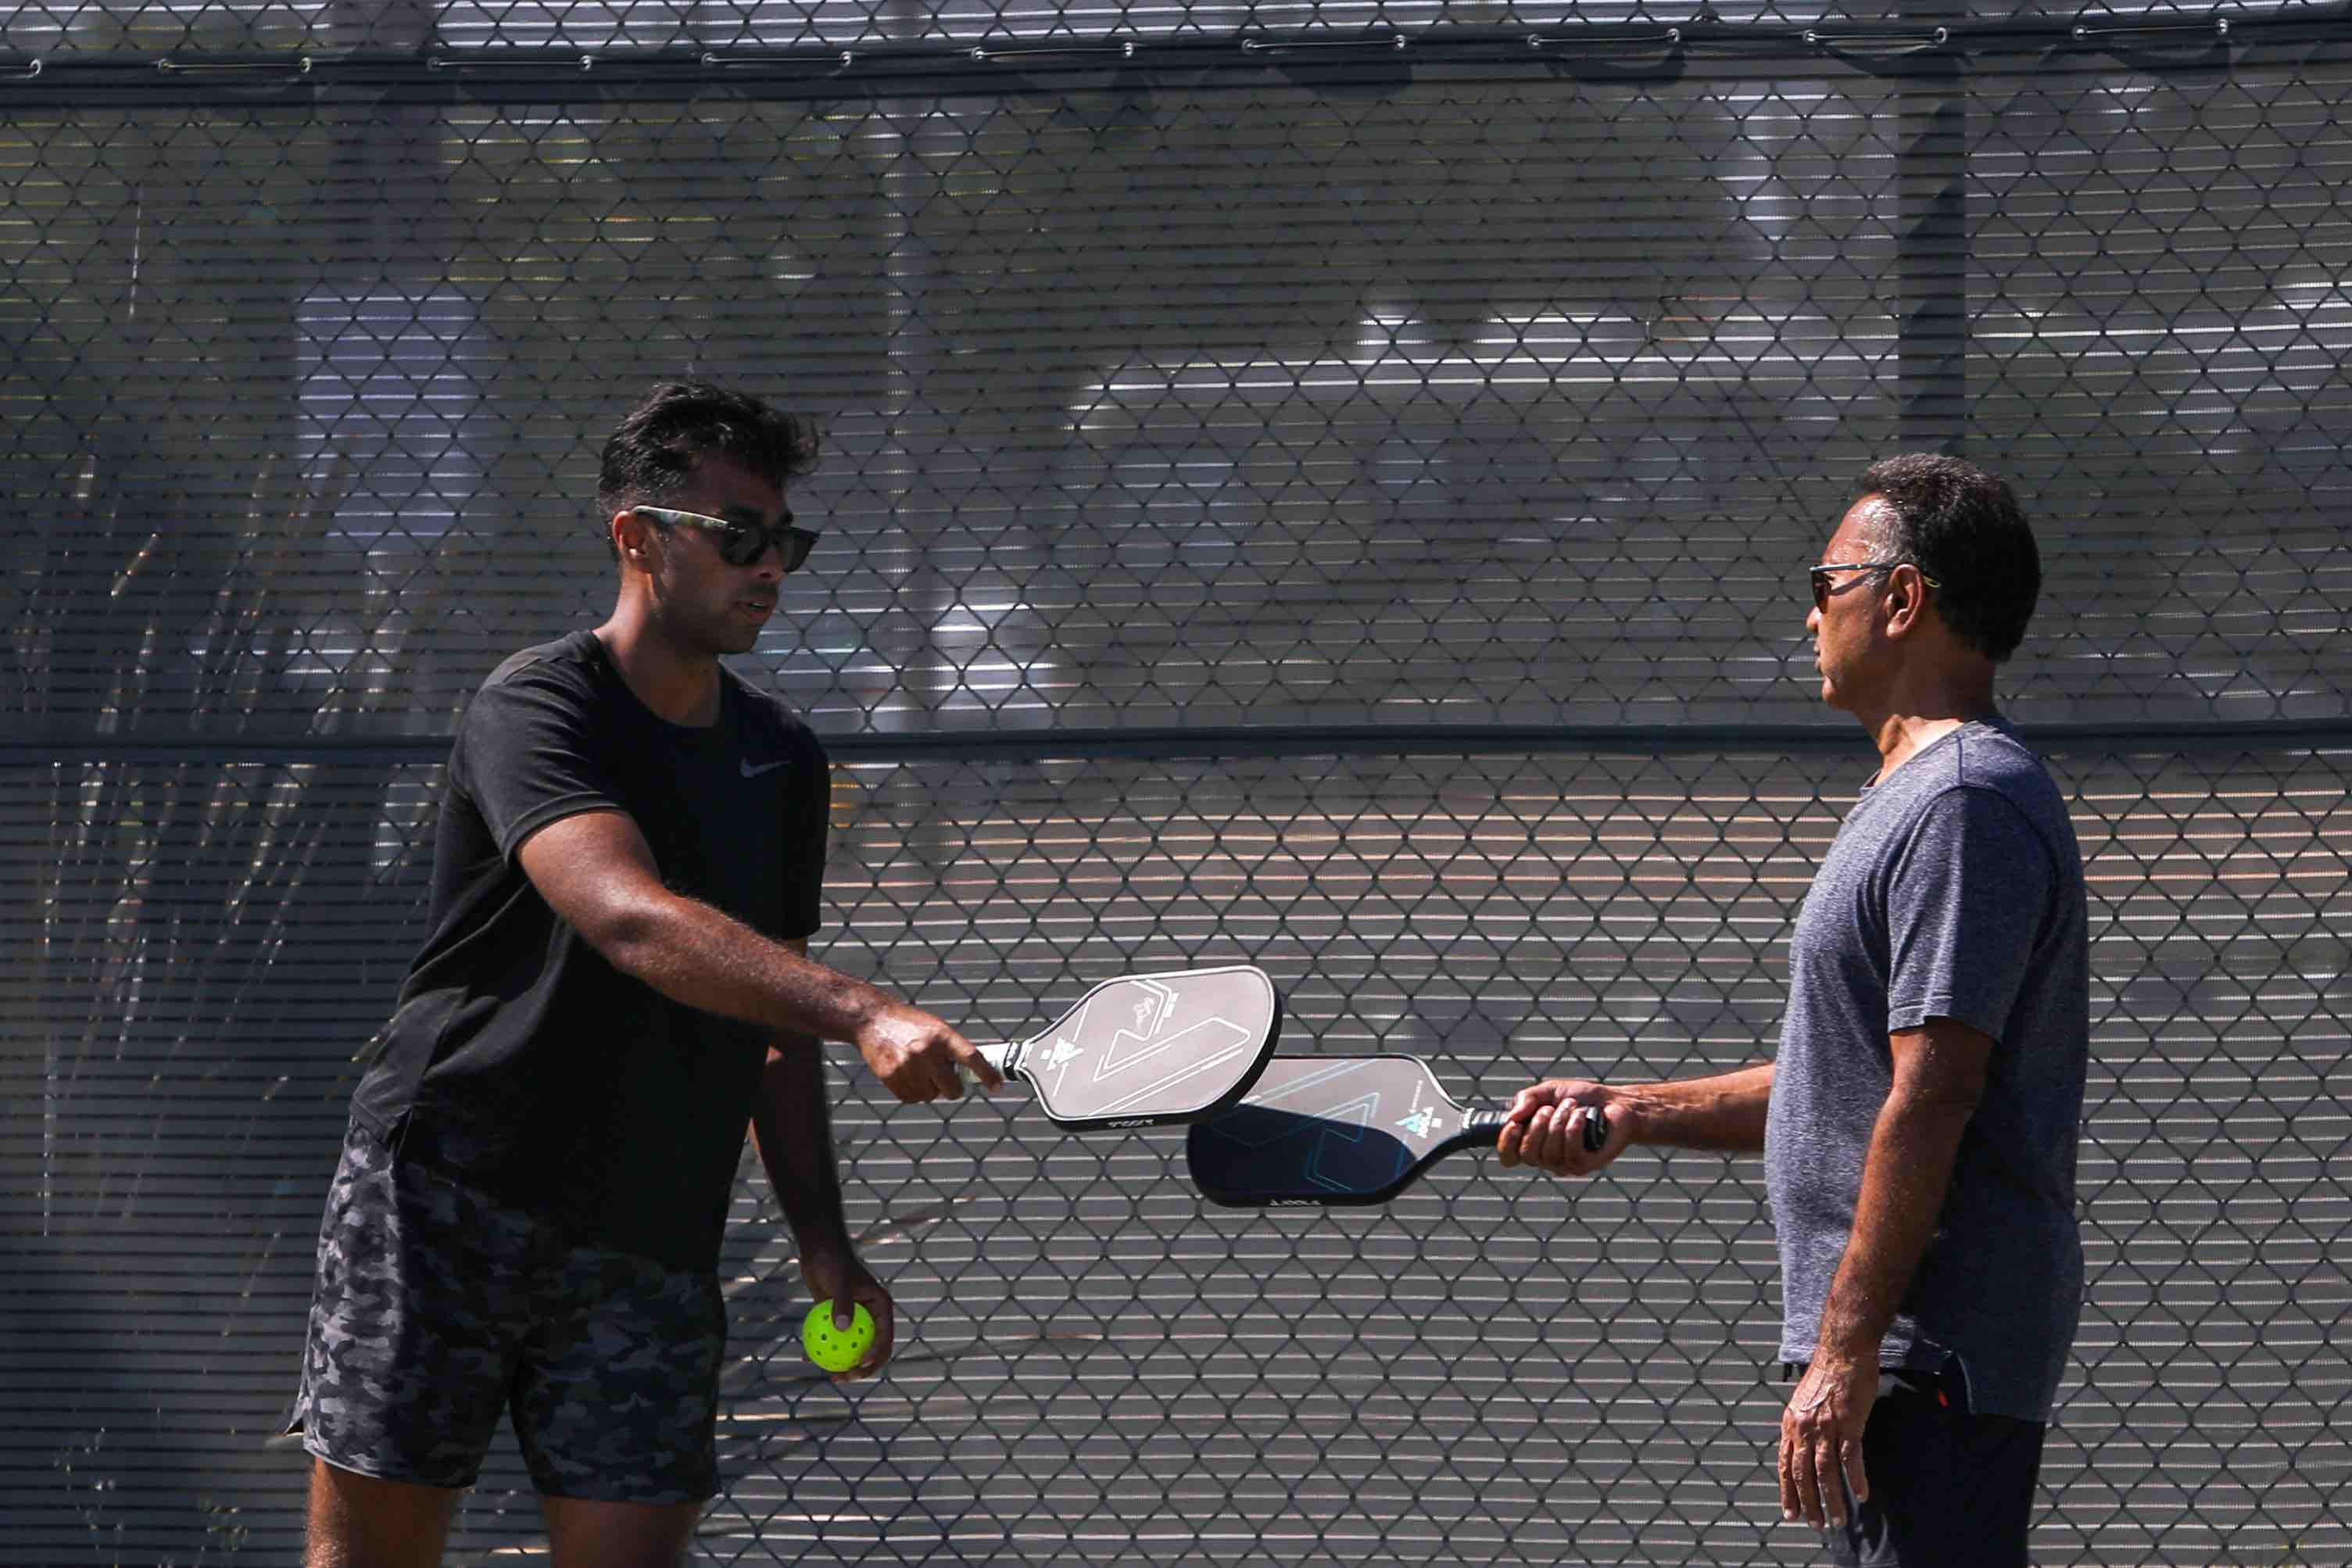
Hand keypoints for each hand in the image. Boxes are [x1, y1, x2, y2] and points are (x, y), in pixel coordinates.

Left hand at [801, 1247, 893, 1382]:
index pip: (885, 1337)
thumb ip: (842, 1303)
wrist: (819, 1254)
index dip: (876, 1355)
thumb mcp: (840, 1282)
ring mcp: (855, 1321)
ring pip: (852, 1349)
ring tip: (831, 1376)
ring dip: (843, 1365)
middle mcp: (871, 1318)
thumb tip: (842, 1328)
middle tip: (845, 1376)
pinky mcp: (838, 1321)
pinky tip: (807, 1360)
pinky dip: (823, 1350)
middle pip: (872, 1350)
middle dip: (862, 1369)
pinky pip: (833, 1340)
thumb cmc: (834, 1263)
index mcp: (881, 1309)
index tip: (860, 1364)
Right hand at [853, 1001, 1001, 1102]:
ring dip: (928, 1089)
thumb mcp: (935, 1028)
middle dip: (951, 1089)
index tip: (998, 1086)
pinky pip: (912, 1099)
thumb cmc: (909, 1025)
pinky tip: (905, 1075)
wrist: (873, 1020)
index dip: (987, 1074)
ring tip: (916, 1069)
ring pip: (931, 1096)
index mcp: (942, 1036)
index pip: (971, 1057)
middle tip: (944, 1079)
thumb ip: (951, 1048)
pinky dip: (912, 1092)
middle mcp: (927, 1051)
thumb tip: (970, 1073)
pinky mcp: (892, 1077)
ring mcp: (908, 1066)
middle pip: (952, 1089)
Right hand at [1495, 1079, 1622, 1173]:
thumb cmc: (1582, 1098)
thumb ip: (1527, 1099)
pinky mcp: (1585, 1164)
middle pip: (1528, 1154)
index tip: (1515, 1124)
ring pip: (1549, 1153)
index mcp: (1533, 1141)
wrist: (1616, 1102)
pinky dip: (1574, 1129)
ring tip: (1573, 1107)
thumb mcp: (1549, 1091)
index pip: (1509, 1157)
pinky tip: (1582, 1116)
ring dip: (1559, 1123)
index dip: (1506, 1144)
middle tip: (1551, 1108)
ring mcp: (1565, 1164)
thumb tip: (1513, 1117)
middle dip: (1537, 1126)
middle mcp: (1547, 1157)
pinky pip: (1571, 1152)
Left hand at [1779, 1356, 1873, 1530]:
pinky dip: (1856, 1478)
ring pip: (1825, 1472)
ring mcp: (1826, 1426)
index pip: (1786, 1465)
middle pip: (1803, 1474)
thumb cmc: (1826, 1376)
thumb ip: (1800, 1426)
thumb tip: (1799, 1447)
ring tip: (1838, 1520)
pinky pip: (1851, 1457)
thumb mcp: (1802, 1402)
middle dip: (1809, 1503)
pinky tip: (1862, 1495)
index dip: (1788, 1492)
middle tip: (1816, 1525)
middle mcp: (1804, 1428)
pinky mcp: (1849, 1423)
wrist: (1842, 1352)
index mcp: (1791, 1424)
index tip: (1790, 1514)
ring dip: (1832, 1499)